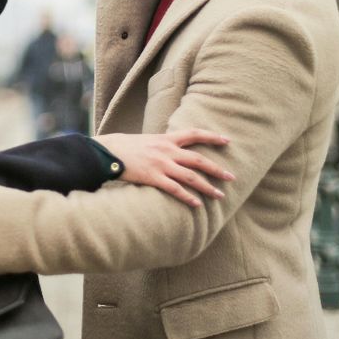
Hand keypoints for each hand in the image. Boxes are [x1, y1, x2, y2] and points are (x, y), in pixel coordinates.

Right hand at [96, 130, 233, 207]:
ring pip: (191, 176)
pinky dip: (188, 197)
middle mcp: (167, 150)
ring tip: (219, 195)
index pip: (194, 134)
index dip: (212, 137)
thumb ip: (161, 145)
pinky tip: (197, 204)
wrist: (108, 152)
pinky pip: (175, 189)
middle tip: (231, 177)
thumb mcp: (146, 140)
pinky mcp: (154, 177)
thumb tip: (171, 149)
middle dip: (217, 169)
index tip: (227, 140)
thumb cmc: (124, 147)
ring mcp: (161, 164)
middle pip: (199, 159)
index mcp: (166, 139)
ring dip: (207, 187)